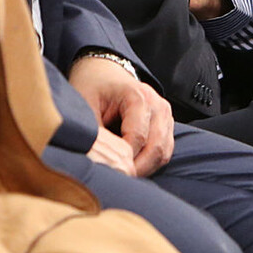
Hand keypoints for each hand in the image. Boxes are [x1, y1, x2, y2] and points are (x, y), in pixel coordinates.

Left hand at [68, 54, 173, 177]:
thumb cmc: (93, 87)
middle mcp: (157, 104)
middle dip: (137, 169)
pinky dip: (151, 163)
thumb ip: (95, 135)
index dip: (123, 159)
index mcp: (138, 96)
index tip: (107, 171)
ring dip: (145, 168)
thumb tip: (100, 165)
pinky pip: (165, 150)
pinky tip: (133, 167)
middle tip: (117, 180)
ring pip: (163, 152)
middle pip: (156, 148)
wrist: (103, 72)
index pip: (138, 138)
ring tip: (124, 175)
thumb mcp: (85, 107)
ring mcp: (165, 114)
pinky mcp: (166, 123)